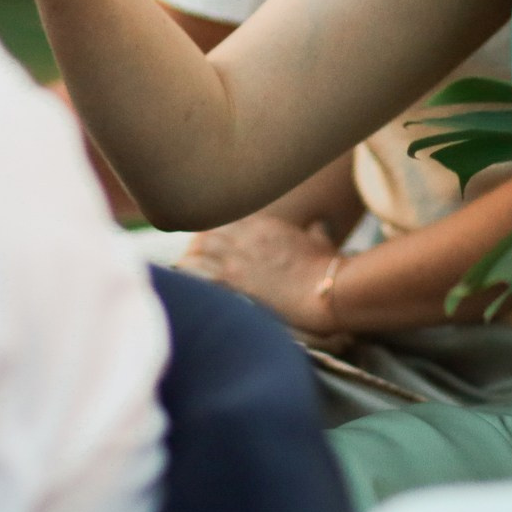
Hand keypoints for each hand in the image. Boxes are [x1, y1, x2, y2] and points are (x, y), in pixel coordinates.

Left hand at [178, 215, 342, 335]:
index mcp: (265, 226)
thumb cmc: (329, 271)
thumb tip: (320, 227)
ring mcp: (237, 259)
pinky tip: (181, 281)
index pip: (228, 220)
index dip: (216, 232)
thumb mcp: (321, 243)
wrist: (328, 291)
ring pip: (198, 249)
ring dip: (191, 259)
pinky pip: (196, 273)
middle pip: (208, 233)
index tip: (210, 243)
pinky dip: (186, 275)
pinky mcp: (232, 282)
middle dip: (199, 245)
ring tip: (184, 269)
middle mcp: (246, 238)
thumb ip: (315, 232)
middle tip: (193, 257)